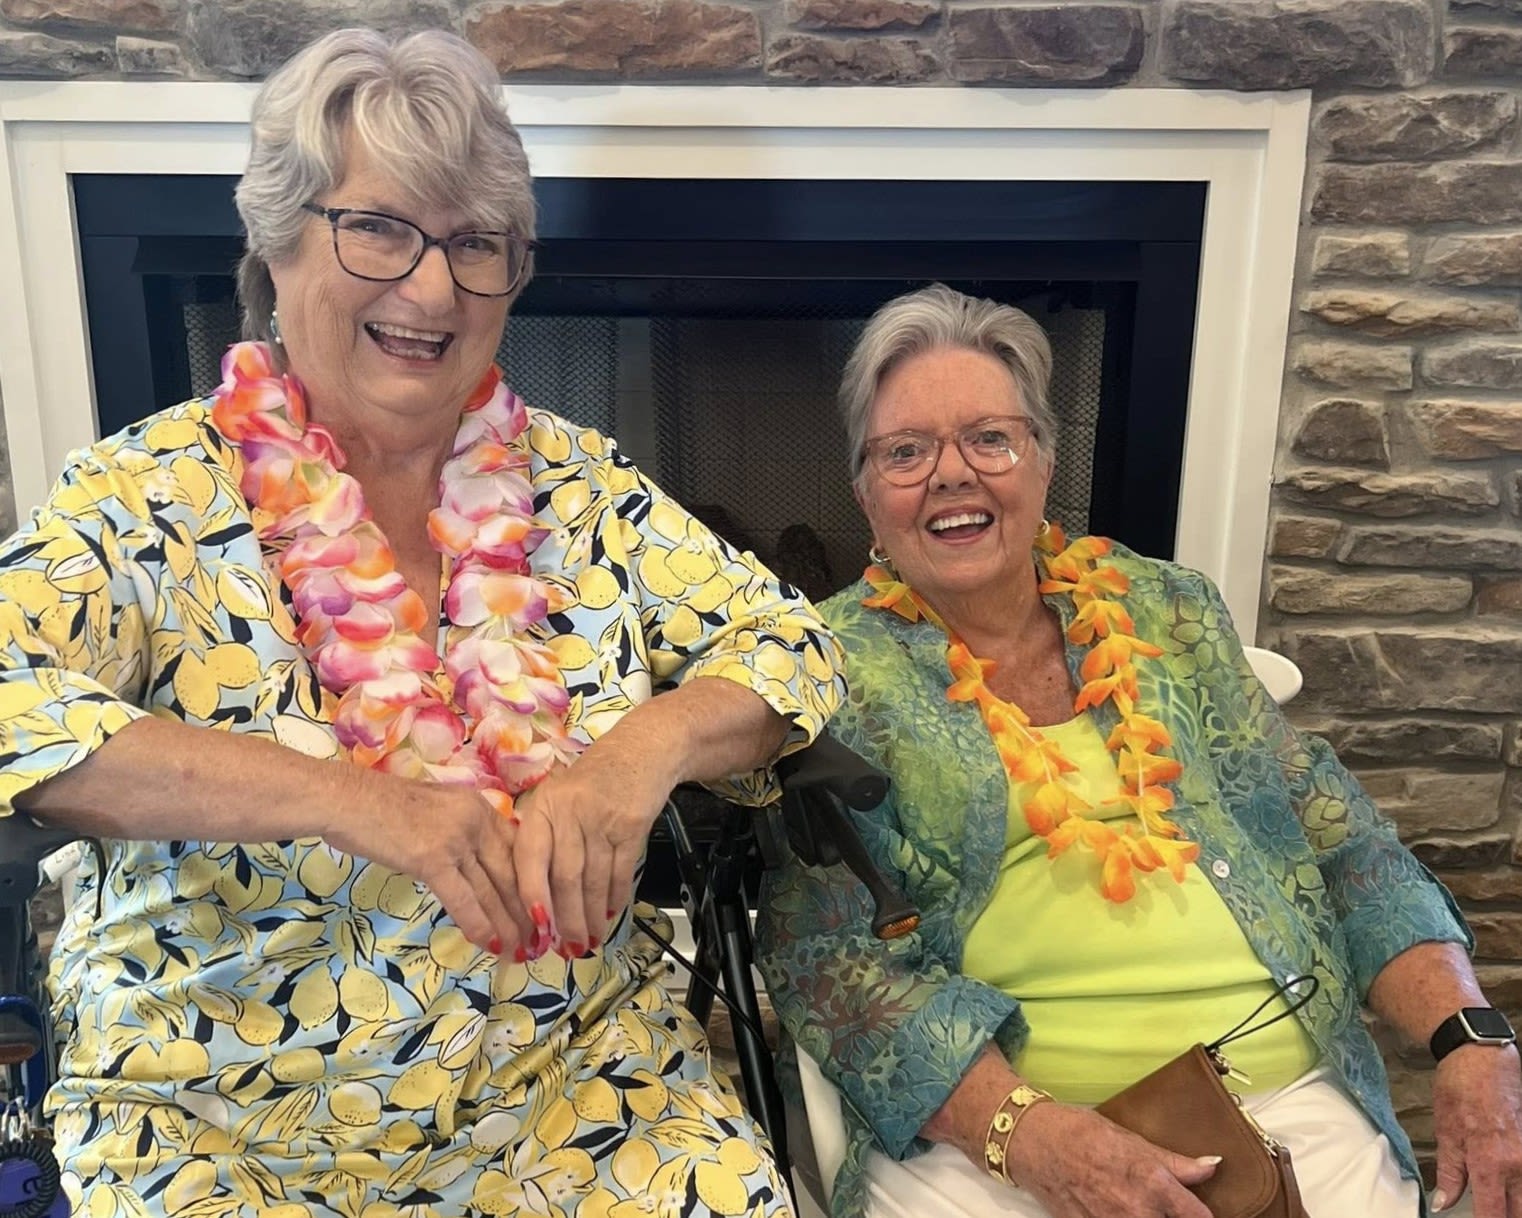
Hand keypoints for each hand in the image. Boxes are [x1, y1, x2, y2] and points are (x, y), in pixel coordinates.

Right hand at [323, 779, 527, 956]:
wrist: (347, 799)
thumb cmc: (383, 807)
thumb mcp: (438, 810)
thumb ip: (463, 832)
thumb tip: (478, 864)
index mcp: (479, 807)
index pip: (517, 850)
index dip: (532, 883)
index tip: (542, 909)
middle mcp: (476, 820)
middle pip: (511, 872)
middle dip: (527, 911)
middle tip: (539, 940)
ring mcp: (455, 839)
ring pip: (491, 889)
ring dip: (508, 925)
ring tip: (520, 951)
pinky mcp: (431, 859)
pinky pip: (462, 899)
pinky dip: (479, 925)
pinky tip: (489, 946)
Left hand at [509, 733, 675, 957]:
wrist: (641, 751)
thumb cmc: (592, 782)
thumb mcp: (558, 801)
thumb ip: (545, 841)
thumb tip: (534, 902)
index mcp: (543, 806)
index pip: (530, 858)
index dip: (532, 895)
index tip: (535, 926)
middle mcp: (569, 810)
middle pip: (565, 876)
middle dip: (566, 918)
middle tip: (566, 946)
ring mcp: (602, 817)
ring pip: (593, 879)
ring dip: (591, 915)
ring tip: (589, 939)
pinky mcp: (632, 824)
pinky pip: (621, 871)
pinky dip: (616, 897)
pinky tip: (611, 914)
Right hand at [1002, 1103, 1217, 1217]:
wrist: (1036, 1144)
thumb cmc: (1083, 1134)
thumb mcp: (1133, 1140)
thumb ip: (1177, 1163)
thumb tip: (1213, 1165)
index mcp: (1153, 1184)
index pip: (1199, 1217)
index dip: (1204, 1215)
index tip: (1199, 1211)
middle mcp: (1137, 1213)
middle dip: (1173, 1216)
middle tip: (1166, 1205)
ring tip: (1139, 1205)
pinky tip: (1116, 1209)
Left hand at [1432, 1043, 1521, 1216]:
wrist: (1483, 1059)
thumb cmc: (1459, 1091)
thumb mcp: (1445, 1133)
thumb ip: (1449, 1175)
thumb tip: (1443, 1204)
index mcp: (1491, 1164)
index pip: (1494, 1214)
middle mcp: (1519, 1165)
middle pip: (1519, 1211)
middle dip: (1505, 1216)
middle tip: (1488, 1212)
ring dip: (1515, 1205)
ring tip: (1498, 1203)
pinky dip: (1520, 1188)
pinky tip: (1510, 1189)